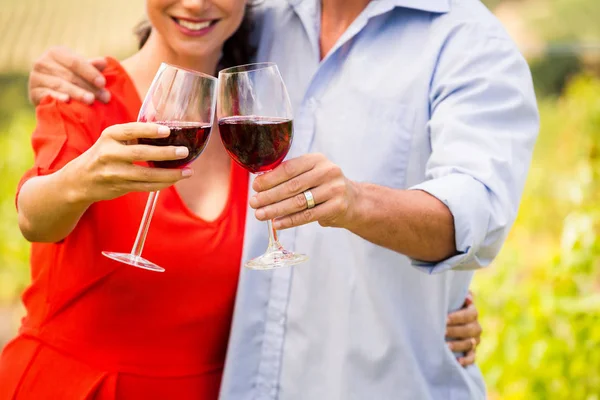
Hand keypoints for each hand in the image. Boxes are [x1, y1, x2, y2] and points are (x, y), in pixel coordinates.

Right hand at [29, 46, 110, 105]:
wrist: (51, 92)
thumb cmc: (71, 78)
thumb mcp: (81, 70)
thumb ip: (92, 66)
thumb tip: (104, 62)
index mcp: (56, 53)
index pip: (75, 62)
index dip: (90, 72)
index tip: (103, 83)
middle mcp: (42, 63)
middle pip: (70, 75)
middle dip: (89, 87)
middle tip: (104, 97)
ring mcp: (36, 78)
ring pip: (60, 85)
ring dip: (77, 93)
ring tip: (91, 100)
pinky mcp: (33, 92)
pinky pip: (47, 95)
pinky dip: (57, 97)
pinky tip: (67, 101)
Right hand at [64, 122, 191, 203]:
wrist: (79, 180)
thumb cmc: (104, 154)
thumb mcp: (112, 140)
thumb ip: (133, 135)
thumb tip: (168, 131)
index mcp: (109, 136)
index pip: (130, 130)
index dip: (149, 130)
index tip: (167, 130)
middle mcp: (109, 154)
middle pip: (141, 154)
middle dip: (166, 153)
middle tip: (184, 151)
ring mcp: (114, 173)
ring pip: (146, 175)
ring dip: (170, 174)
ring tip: (188, 171)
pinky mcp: (120, 187)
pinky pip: (145, 187)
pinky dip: (162, 183)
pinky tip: (175, 179)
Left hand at [249, 153, 357, 229]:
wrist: (354, 201)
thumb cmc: (324, 186)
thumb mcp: (311, 173)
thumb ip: (291, 175)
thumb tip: (260, 185)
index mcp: (317, 159)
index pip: (289, 168)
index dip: (270, 178)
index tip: (255, 187)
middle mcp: (327, 171)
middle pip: (292, 186)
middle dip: (269, 196)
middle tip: (254, 203)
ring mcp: (334, 189)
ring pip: (298, 202)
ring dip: (276, 209)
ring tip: (260, 214)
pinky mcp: (337, 207)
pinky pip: (308, 216)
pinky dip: (290, 220)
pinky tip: (277, 223)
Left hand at [446, 291, 481, 366]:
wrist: (449, 321)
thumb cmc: (448, 307)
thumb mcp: (453, 299)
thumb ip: (457, 295)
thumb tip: (467, 296)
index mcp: (472, 312)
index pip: (470, 314)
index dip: (457, 317)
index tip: (444, 319)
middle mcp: (476, 326)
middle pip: (469, 329)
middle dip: (454, 331)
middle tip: (441, 332)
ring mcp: (475, 340)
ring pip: (470, 343)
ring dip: (458, 345)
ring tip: (445, 346)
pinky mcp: (472, 351)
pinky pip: (472, 357)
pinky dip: (466, 360)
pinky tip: (457, 361)